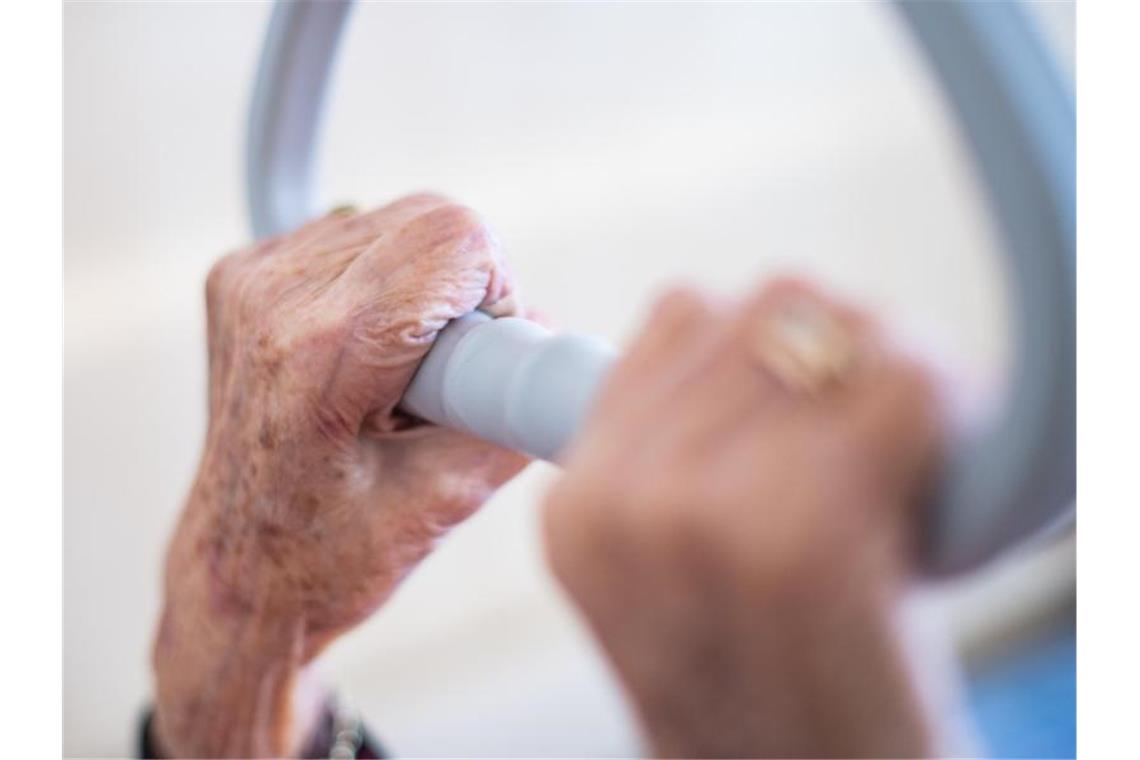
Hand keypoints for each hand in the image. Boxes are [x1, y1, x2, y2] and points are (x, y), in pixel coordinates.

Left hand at [152, 195, 528, 756]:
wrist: (238, 569)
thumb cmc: (329, 555)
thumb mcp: (446, 501)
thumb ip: (510, 413)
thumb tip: (548, 336)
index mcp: (320, 356)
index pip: (453, 241)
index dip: (496, 292)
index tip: (483, 358)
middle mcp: (274, 299)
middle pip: (430, 218)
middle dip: (465, 285)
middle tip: (443, 373)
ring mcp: (249, 280)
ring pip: (396, 220)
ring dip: (423, 282)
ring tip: (395, 370)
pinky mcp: (243, 272)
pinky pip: (354, 234)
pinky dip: (383, 279)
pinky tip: (364, 350)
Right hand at [543, 279, 940, 757]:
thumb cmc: (763, 689)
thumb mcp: (665, 575)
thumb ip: (670, 456)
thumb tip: (748, 324)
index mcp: (579, 505)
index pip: (682, 312)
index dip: (769, 344)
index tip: (815, 392)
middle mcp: (624, 502)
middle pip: (770, 306)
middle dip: (842, 345)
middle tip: (876, 420)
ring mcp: (704, 518)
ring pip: (835, 329)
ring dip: (894, 372)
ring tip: (903, 457)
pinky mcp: (804, 540)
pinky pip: (903, 387)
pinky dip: (946, 411)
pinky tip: (933, 479)